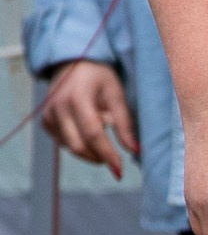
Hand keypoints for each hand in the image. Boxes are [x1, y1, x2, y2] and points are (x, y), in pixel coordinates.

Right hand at [39, 60, 139, 179]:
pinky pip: (64, 143)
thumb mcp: (116, 94)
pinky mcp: (45, 121)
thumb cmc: (98, 78)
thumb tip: (134, 151)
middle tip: (115, 159)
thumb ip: (124, 123)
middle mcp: (58, 107)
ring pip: (70, 147)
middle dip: (99, 157)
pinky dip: (80, 144)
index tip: (119, 169)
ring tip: (102, 130)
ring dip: (90, 150)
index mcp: (77, 97)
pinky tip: (88, 129)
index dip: (107, 153)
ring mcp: (48, 115)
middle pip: (78, 145)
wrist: (72, 64)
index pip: (92, 133)